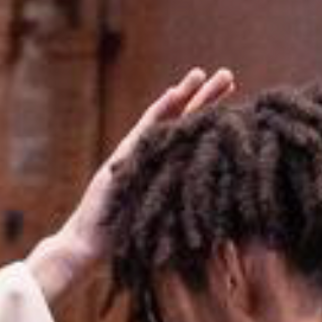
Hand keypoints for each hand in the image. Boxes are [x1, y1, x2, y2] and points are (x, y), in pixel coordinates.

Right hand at [26, 67, 235, 304]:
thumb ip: (179, 209)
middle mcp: (151, 159)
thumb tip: (217, 222)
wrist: (87, 248)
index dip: (210, 121)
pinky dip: (160, 111)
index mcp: (163, 171)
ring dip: (184, 95)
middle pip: (182, 123)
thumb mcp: (160, 223)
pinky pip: (145, 132)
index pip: (190, 140)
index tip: (235, 105)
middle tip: (227, 74)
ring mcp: (136, 156)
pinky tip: (175, 94)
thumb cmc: (122, 244)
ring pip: (165, 120)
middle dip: (204, 99)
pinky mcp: (124, 160)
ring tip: (202, 73)